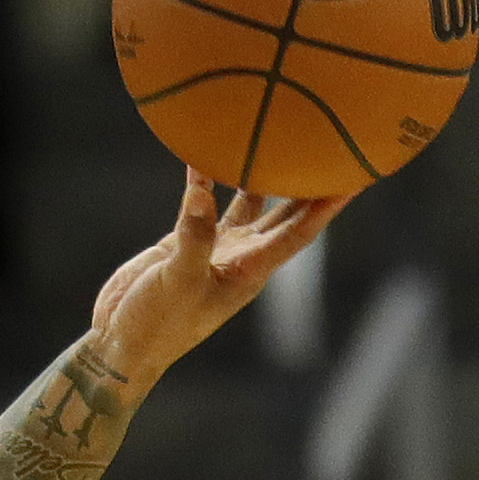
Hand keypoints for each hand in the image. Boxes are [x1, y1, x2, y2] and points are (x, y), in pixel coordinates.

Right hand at [87, 169, 348, 394]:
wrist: (121, 345)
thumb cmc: (156, 327)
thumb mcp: (177, 282)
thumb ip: (193, 237)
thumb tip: (202, 191)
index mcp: (251, 270)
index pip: (300, 231)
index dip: (329, 204)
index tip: (357, 176)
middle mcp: (242, 256)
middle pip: (288, 212)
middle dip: (313, 183)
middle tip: (337, 145)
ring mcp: (217, 248)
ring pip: (251, 201)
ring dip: (265, 171)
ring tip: (283, 133)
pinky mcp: (188, 242)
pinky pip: (206, 200)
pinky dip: (206, 177)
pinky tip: (204, 151)